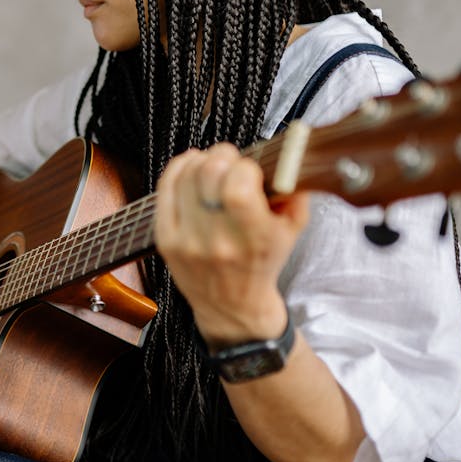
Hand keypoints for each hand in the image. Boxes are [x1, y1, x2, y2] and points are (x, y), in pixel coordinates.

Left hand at [154, 144, 309, 346]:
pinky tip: (191, 165)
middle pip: (208, 173)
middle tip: (231, 158)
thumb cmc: (262, 264)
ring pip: (185, 176)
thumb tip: (288, 158)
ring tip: (213, 163)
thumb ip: (295, 193)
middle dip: (222, 155)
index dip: (245, 166)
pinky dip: (179, 168)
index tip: (250, 169)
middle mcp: (217, 240)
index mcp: (253, 239)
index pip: (238, 185)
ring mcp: (186, 240)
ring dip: (201, 159)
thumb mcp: (292, 232)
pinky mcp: (165, 238)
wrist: (232, 307)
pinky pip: (164, 189)